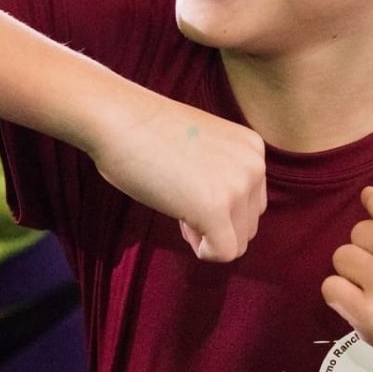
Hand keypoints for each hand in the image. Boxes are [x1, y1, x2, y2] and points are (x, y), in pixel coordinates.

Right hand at [88, 91, 265, 261]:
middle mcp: (254, 166)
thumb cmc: (148, 133)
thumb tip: (226, 220)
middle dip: (215, 225)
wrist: (118, 118)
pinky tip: (181, 225)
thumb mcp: (204, 147)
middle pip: (248, 225)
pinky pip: (223, 253)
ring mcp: (237, 188)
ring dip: (207, 235)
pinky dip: (204, 251)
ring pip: (238, 242)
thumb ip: (223, 175)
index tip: (188, 189)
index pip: (252, 202)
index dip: (219, 207)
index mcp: (252, 149)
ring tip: (177, 205)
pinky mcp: (215, 209)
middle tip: (178, 199)